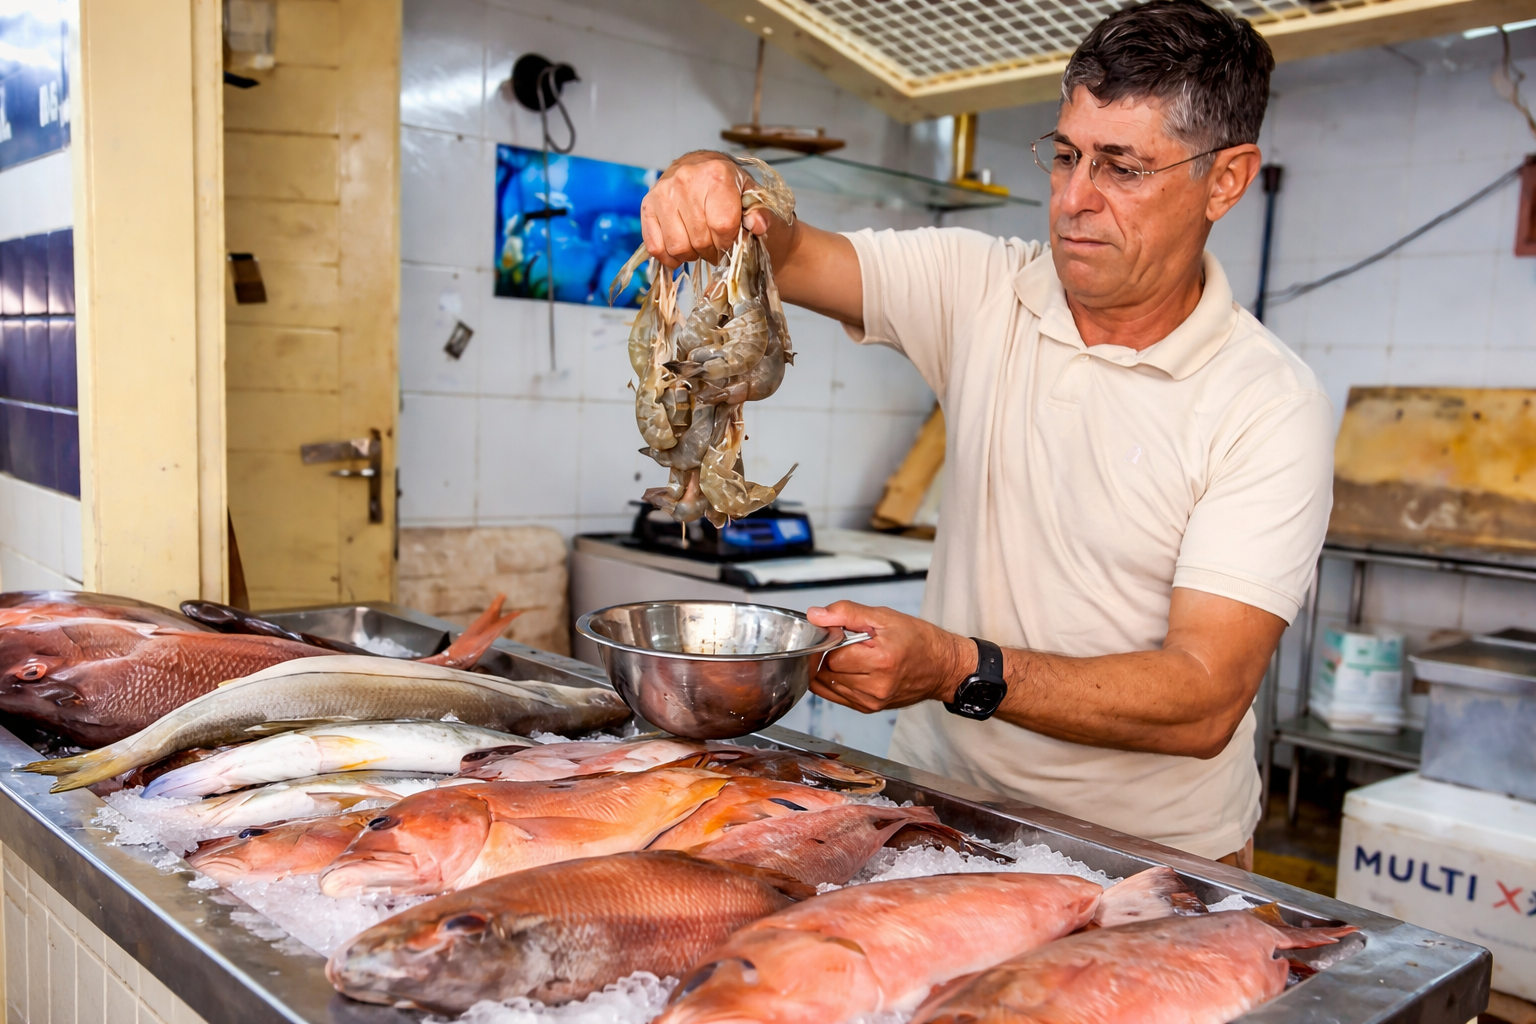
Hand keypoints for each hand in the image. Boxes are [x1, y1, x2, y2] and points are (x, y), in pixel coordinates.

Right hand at [641, 151, 772, 267]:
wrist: (701, 168)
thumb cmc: (728, 185)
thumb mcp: (751, 194)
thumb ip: (759, 212)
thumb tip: (758, 225)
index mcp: (715, 175)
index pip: (722, 226)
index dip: (729, 242)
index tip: (731, 241)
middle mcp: (685, 180)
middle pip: (700, 240)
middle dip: (713, 251)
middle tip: (717, 246)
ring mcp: (662, 194)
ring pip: (677, 247)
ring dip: (692, 255)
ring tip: (700, 245)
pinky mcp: (646, 206)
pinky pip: (655, 247)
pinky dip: (669, 257)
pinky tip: (681, 251)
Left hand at [805, 601, 972, 713]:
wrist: (943, 667)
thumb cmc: (918, 640)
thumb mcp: (884, 617)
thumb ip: (846, 613)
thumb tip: (816, 615)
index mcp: (882, 660)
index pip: (834, 654)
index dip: (832, 640)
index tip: (841, 633)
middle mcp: (877, 685)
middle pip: (830, 670)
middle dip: (832, 654)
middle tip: (848, 644)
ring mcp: (873, 701)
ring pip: (830, 684)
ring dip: (833, 669)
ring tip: (853, 656)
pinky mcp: (870, 708)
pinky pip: (837, 696)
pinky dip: (836, 682)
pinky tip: (850, 670)